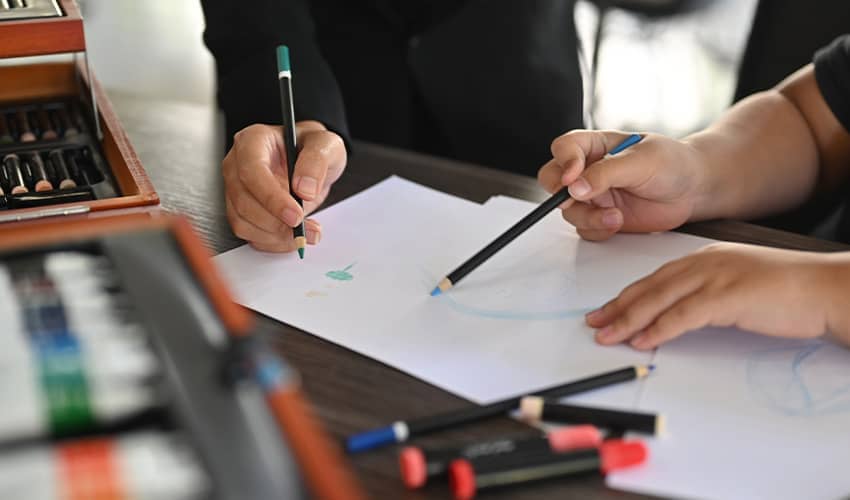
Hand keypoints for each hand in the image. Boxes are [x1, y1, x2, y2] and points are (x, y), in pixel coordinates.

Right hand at [223, 121, 345, 251]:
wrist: (311, 165)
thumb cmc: (313, 148)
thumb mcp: (326, 144)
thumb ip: (317, 162)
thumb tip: (304, 189)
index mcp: (253, 141)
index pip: (252, 171)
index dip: (272, 197)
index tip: (295, 214)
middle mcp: (238, 165)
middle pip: (243, 201)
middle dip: (275, 222)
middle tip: (305, 228)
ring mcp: (236, 190)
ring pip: (243, 222)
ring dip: (276, 235)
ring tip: (307, 231)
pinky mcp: (242, 212)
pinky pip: (251, 235)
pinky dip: (274, 242)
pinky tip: (294, 235)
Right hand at [538, 130, 706, 240]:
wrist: (693, 189)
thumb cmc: (673, 163)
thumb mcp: (642, 160)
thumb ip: (606, 173)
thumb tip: (574, 187)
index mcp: (596, 146)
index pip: (564, 148)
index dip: (563, 162)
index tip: (572, 176)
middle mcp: (589, 170)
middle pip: (553, 179)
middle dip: (561, 194)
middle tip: (577, 201)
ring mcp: (593, 196)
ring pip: (568, 210)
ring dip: (588, 217)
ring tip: (615, 216)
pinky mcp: (601, 217)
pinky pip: (584, 228)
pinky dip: (597, 230)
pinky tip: (618, 222)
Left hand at [586, 242, 844, 349]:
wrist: (823, 288)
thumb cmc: (786, 291)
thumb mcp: (736, 285)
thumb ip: (706, 294)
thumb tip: (678, 315)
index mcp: (704, 258)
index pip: (655, 278)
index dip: (626, 295)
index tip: (606, 309)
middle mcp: (704, 263)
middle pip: (649, 287)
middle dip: (617, 307)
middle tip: (594, 323)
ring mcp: (715, 277)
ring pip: (659, 300)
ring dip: (629, 320)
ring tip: (607, 335)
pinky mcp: (728, 297)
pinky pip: (684, 315)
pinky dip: (659, 329)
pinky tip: (642, 341)